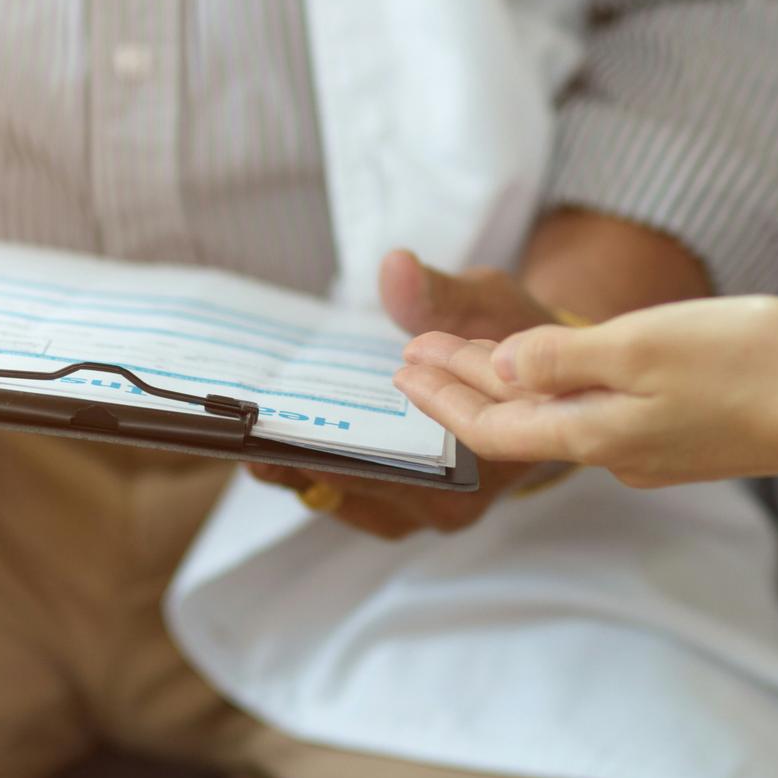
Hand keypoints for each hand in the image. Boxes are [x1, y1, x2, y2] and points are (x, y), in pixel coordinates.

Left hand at [246, 251, 555, 540]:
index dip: (338, 453)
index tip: (285, 429)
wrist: (535, 378)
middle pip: (361, 490)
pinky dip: (306, 470)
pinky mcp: (399, 505)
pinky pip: (344, 496)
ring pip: (345, 499)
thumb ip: (442, 295)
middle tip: (246, 431)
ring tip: (242, 437)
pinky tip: (267, 441)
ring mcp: (421, 510)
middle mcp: (452, 500)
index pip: (401, 467)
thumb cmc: (513, 343)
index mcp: (483, 457)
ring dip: (294, 470)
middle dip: (301, 460)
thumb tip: (396, 267)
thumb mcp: (491, 305)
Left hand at [393, 298, 777, 512]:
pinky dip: (562, 390)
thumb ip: (562, 359)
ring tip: (471, 358)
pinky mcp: (691, 437)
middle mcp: (618, 453)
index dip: (442, 393)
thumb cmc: (751, 363)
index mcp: (597, 433)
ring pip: (558, 421)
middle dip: (462, 391)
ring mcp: (657, 450)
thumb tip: (495, 370)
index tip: (401, 361)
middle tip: (413, 357)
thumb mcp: (641, 344)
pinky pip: (601, 416)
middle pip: (518, 427)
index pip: (492, 424)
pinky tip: (562, 370)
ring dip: (509, 390)